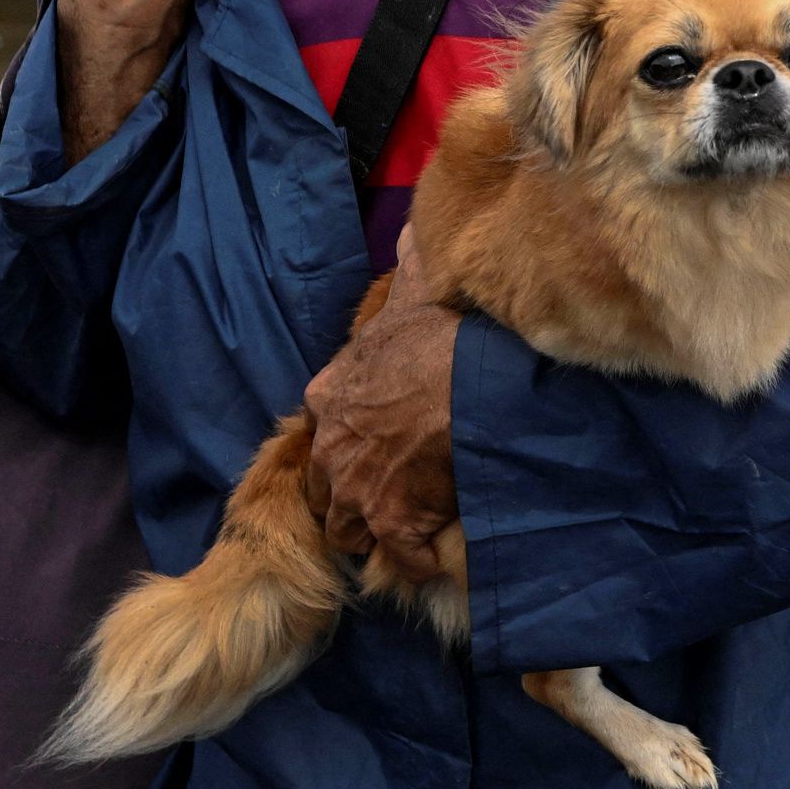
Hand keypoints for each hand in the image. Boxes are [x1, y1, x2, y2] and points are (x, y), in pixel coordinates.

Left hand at [303, 283, 461, 582]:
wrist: (470, 382)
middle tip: (388, 495)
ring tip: (410, 529)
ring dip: (377, 534)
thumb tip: (411, 227)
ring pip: (350, 532)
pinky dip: (419, 561)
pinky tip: (438, 554)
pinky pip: (401, 559)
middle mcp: (331, 451)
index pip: (318, 436)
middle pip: (324, 492)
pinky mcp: (394, 524)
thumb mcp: (413, 295)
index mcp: (327, 398)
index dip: (345, 447)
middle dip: (350, 498)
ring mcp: (358, 492)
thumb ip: (408, 268)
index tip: (372, 449)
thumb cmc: (441, 337)